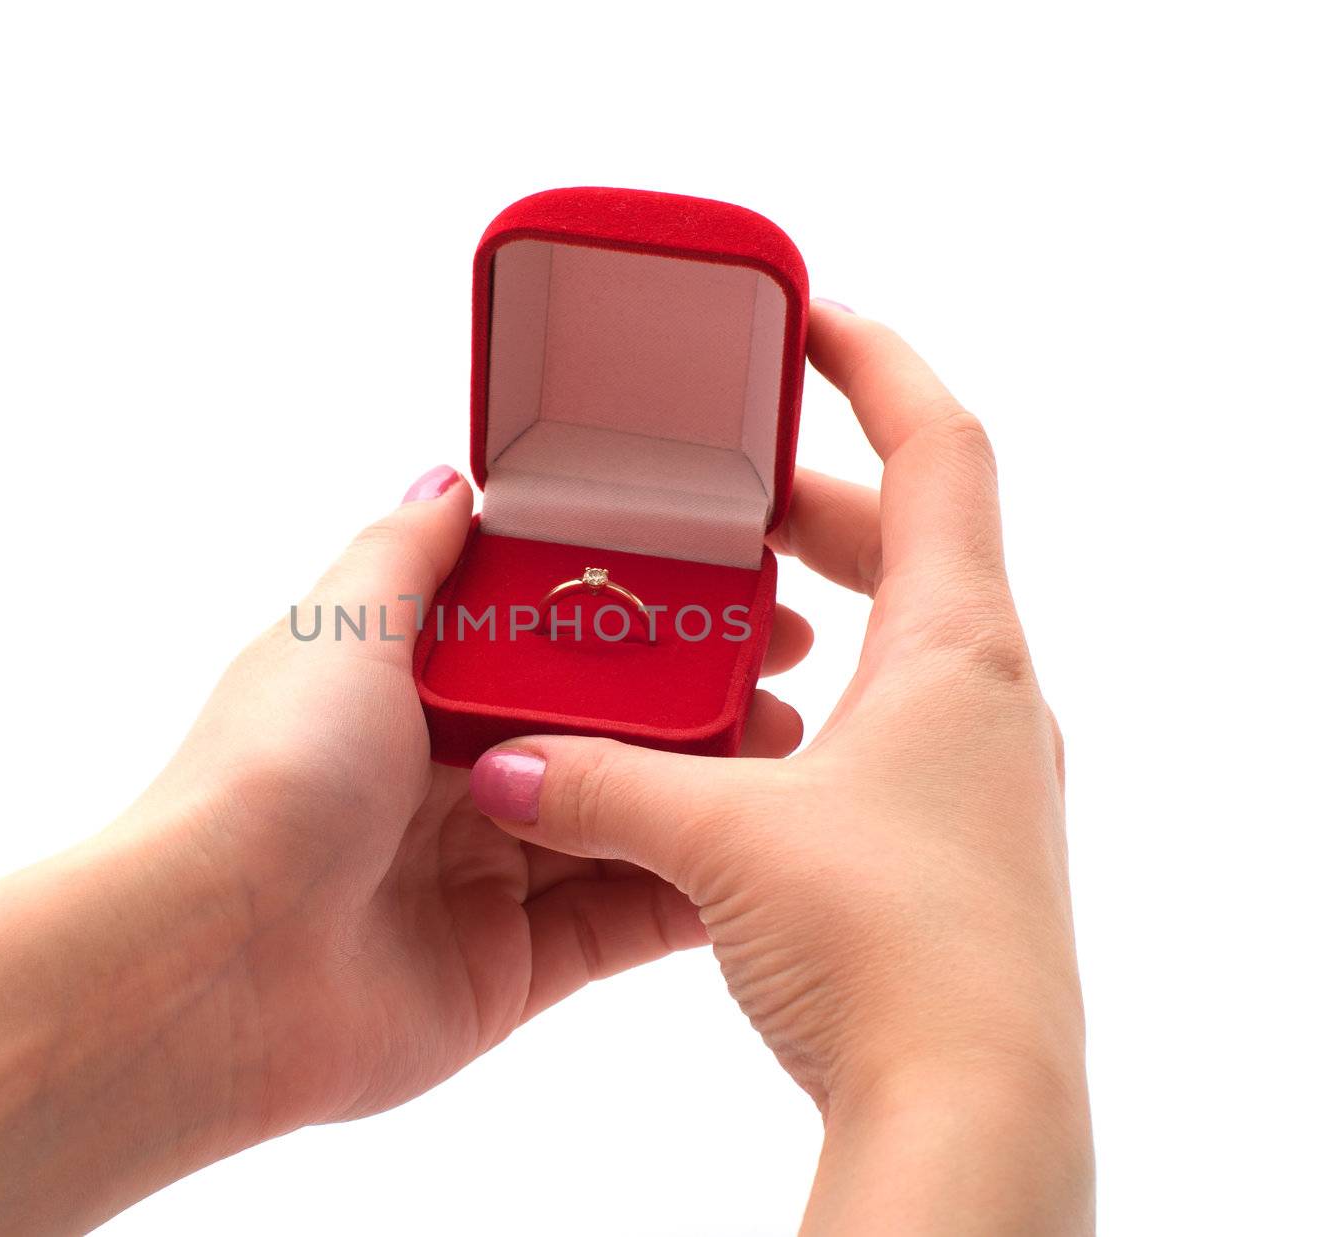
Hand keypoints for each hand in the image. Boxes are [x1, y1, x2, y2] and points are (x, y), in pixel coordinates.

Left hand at [0, 464, 812, 1234]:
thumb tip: (453, 478)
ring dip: (706, 791)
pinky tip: (757, 855)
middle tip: (784, 673)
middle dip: (694, 701)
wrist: (217, 965)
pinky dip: (686, 889)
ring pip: (624, 820)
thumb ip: (408, 552)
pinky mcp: (512, 966)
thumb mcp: (340, 627)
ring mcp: (484, 874)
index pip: (555, 636)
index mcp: (411, 690)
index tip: (730, 584)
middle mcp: (450, 776)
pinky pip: (621, 920)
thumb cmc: (268, 777)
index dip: (642, 609)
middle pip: (603, 728)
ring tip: (793, 757)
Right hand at [468, 304, 1093, 1232]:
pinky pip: (882, 723)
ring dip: (808, 609)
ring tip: (709, 610)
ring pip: (896, 639)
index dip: (875, 366)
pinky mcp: (946, 839)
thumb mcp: (720, 840)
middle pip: (913, 540)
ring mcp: (973, 771)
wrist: (968, 1107)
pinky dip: (811, 699)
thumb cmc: (894, 952)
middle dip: (809, 502)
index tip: (807, 319)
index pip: (940, 450)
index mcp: (958, 648)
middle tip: (720, 489)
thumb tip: (501, 767)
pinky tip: (732, 740)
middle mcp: (983, 696)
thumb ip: (597, 785)